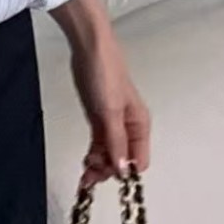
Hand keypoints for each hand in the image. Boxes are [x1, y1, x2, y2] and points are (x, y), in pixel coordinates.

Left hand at [51, 0, 150, 187]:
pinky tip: (85, 163)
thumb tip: (122, 169)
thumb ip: (115, 142)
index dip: (125, 172)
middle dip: (108, 171)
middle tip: (90, 174)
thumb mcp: (110, 111)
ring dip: (98, 167)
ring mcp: (112, 126)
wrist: (89, 49)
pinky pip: (98, 146)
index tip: (108, 174)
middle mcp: (129, 129)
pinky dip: (93, 156)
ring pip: (109, 156)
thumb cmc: (105, 72)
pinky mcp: (98, 121)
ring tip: (84, 171)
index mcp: (139, 125)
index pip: (139, 161)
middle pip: (122, 162)